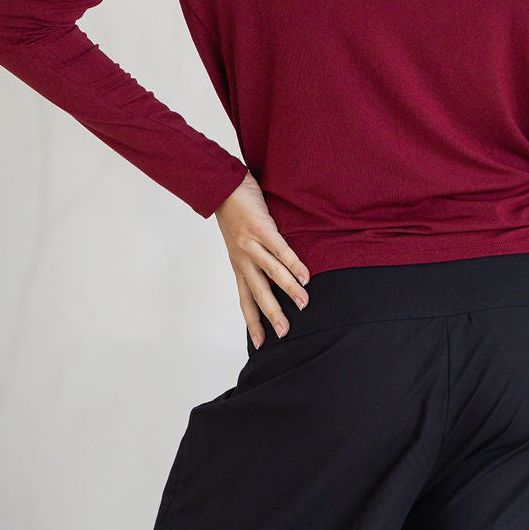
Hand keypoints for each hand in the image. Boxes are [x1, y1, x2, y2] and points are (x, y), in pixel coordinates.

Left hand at [214, 171, 309, 348]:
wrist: (222, 186)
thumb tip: (275, 274)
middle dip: (272, 315)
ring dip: (288, 290)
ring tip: (304, 305)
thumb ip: (255, 258)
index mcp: (238, 265)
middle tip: (285, 334)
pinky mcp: (261, 229)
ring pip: (271, 274)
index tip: (261, 343)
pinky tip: (305, 275)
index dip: (252, 322)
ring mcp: (251, 245)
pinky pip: (279, 250)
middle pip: (258, 293)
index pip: (245, 299)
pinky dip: (292, 264)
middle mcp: (242, 259)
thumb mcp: (241, 242)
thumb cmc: (235, 213)